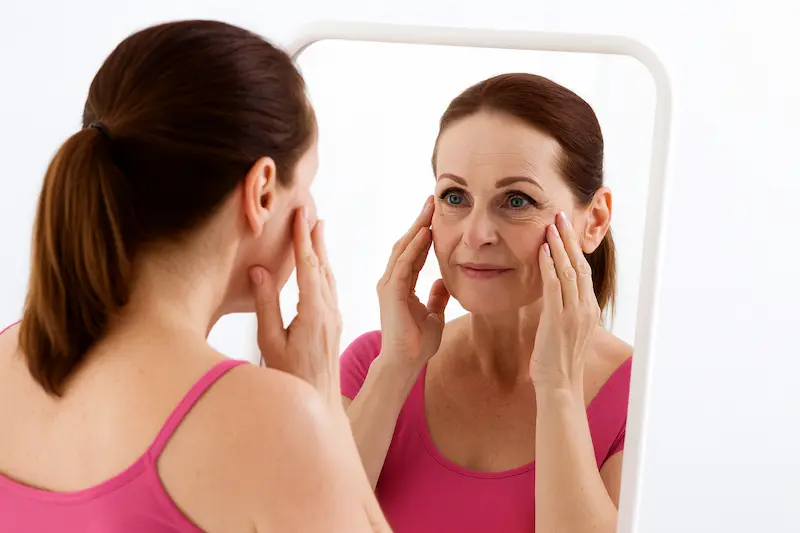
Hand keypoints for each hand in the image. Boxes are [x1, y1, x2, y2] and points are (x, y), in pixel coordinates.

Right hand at [252, 208, 342, 405]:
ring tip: (318, 230)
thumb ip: (266, 305)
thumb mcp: (271, 342)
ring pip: (328, 277)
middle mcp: (328, 310)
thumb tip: (260, 271)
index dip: (302, 238)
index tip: (300, 214)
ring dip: (321, 251)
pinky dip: (324, 271)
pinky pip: (330, 290)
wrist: (320, 405)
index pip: (307, 265)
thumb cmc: (291, 378)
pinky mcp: (333, 325)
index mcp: (313, 311)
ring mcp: (334, 318)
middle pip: (321, 265)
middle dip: (315, 237)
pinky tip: (320, 268)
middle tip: (310, 212)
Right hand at [376, 196, 449, 373]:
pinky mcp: (392, 293)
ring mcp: (389, 286)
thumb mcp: (434, 316)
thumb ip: (437, 298)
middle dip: (419, 222)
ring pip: (403, 249)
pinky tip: (425, 233)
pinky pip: (404, 265)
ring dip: (417, 228)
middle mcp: (392, 281)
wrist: (405, 363)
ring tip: (429, 209)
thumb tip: (443, 281)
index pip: (414, 252)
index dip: (425, 233)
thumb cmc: (417, 344)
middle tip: (431, 200)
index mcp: (401, 285)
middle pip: (406, 245)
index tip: (435, 214)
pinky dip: (415, 248)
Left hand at [530, 211, 599, 390]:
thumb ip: (564, 310)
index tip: (567, 229)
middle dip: (569, 239)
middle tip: (561, 216)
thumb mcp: (566, 331)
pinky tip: (541, 250)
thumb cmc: (558, 360)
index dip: (575, 248)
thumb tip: (554, 295)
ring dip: (559, 247)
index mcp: (589, 309)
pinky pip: (554, 286)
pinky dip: (548, 266)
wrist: (560, 385)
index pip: (584, 271)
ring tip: (551, 226)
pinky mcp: (558, 319)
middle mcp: (586, 308)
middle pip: (580, 265)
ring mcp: (574, 313)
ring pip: (569, 271)